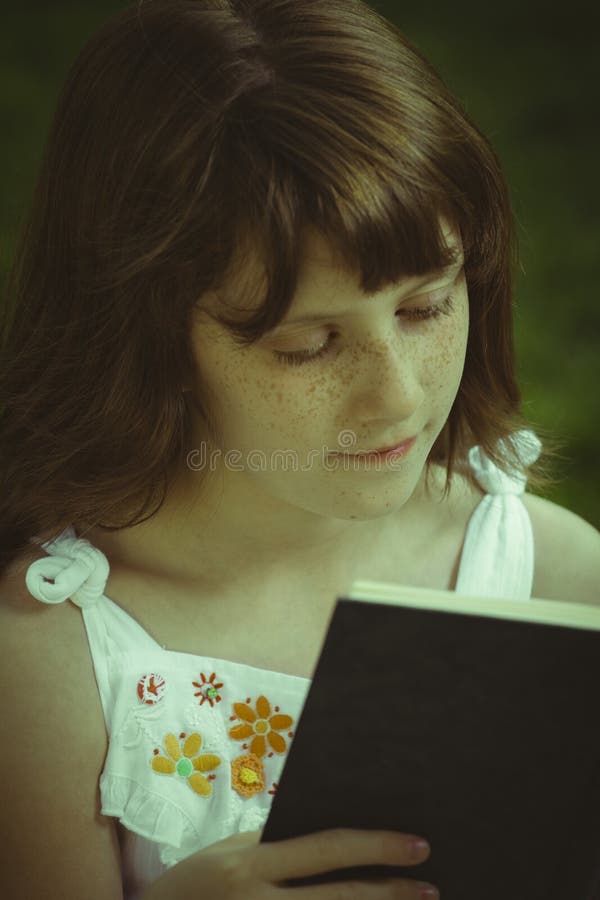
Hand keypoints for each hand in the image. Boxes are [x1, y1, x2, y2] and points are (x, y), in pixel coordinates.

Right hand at [141, 826, 438, 898]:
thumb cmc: (188, 889)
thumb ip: (269, 848)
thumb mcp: (223, 855)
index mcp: (249, 867)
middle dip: (389, 892)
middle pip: (339, 899)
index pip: (325, 851)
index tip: (415, 845)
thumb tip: (326, 841)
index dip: (374, 846)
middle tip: (430, 887)